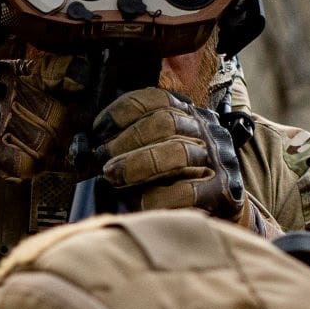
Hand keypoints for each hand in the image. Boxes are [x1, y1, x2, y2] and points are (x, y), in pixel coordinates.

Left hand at [95, 87, 245, 217]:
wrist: (224, 209)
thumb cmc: (181, 178)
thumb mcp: (161, 151)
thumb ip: (132, 144)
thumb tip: (85, 149)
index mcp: (189, 114)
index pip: (157, 98)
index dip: (123, 109)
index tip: (98, 128)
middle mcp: (206, 131)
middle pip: (165, 122)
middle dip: (127, 139)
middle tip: (103, 159)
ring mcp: (217, 160)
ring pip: (177, 153)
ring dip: (138, 164)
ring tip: (113, 177)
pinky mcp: (222, 192)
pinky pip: (188, 191)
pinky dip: (158, 196)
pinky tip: (140, 202)